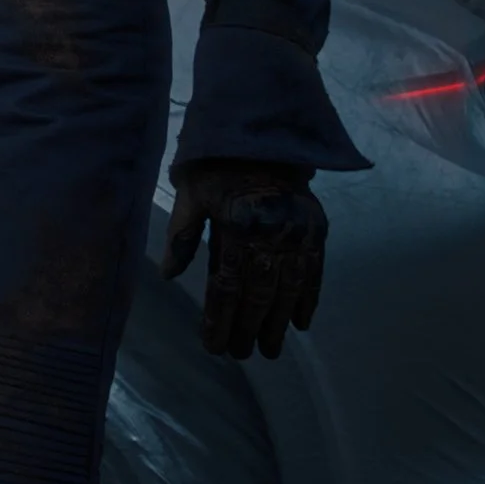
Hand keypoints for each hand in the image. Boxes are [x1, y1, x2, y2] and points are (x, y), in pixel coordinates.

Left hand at [160, 158, 327, 359]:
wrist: (260, 129)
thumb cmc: (215, 163)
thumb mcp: (189, 194)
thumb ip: (181, 236)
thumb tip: (168, 276)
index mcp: (234, 225)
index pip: (226, 286)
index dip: (220, 320)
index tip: (214, 346)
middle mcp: (269, 232)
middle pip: (259, 293)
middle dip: (249, 328)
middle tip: (243, 354)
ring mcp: (297, 231)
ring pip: (288, 288)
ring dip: (279, 322)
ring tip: (271, 349)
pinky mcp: (316, 227)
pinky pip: (315, 270)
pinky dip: (308, 298)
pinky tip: (300, 322)